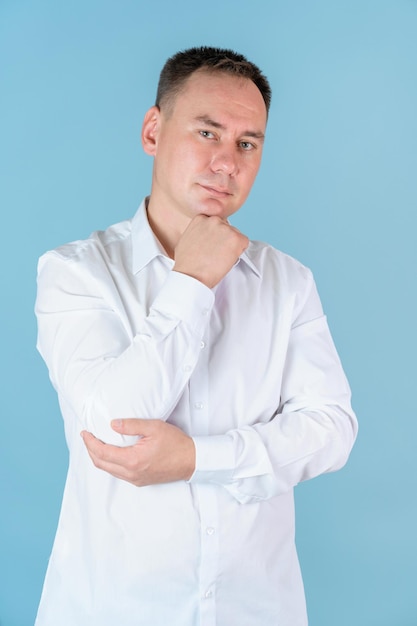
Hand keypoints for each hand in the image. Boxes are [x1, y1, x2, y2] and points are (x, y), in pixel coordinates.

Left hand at [81, 419, 195, 486]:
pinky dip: (109, 463)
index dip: (90, 443)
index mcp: (133, 460)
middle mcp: (131, 473)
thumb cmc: (176, 444)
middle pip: (101, 464)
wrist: (191, 461)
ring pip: (109, 470)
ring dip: (99, 457)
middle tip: (86, 437)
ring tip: (95, 443)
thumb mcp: (154, 428)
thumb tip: (113, 424)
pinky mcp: (140, 480)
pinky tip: (111, 453)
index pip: (102, 453)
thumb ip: (132, 425)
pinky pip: (118, 473)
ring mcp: (135, 479)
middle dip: (90, 450)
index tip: (85, 433)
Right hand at [173, 214, 248, 287]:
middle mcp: (214, 220)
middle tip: (216, 254)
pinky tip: (227, 260)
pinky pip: (244, 243)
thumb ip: (198, 232)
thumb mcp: (186, 239)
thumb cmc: (186, 263)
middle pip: (227, 228)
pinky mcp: (236, 238)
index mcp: (201, 218)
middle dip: (224, 240)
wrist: (191, 275)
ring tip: (219, 258)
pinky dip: (239, 252)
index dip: (215, 236)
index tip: (211, 246)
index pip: (216, 223)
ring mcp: (225, 228)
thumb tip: (204, 235)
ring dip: (231, 246)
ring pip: (236, 236)